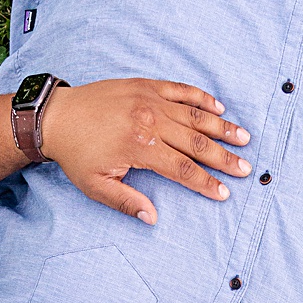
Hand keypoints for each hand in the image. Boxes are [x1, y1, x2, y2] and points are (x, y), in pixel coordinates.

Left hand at [38, 78, 250, 222]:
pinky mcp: (146, 84)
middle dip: (224, 157)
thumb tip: (152, 218)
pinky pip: (181, 89)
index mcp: (140, 147)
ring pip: (195, 115)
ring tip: (244, 137)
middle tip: (246, 168)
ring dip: (222, 128)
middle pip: (197, 142)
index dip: (206, 183)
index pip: (183, 169)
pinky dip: (202, 98)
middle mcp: (150, 121)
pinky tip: (219, 109)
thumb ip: (126, 202)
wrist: (56, 116)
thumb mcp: (96, 186)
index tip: (224, 193)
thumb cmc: (76, 154)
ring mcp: (149, 99)